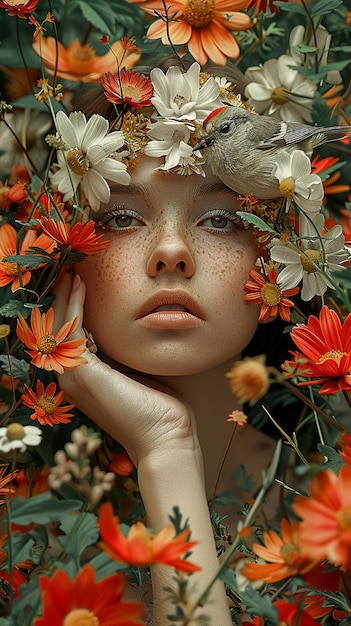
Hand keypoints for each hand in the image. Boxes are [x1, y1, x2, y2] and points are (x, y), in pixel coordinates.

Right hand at [53, 271, 231, 624]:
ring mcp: (73, 377)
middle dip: (64, 299)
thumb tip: (129, 327)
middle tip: (69, 271)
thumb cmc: (160, 408)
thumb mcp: (138, 371)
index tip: (80, 284)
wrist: (167, 437)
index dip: (73, 309)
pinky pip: (70, 329)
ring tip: (71, 273)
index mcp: (85, 379)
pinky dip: (72, 304)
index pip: (71, 338)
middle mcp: (72, 378)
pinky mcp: (81, 372)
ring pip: (60, 327)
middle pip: (59, 330)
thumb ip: (126, 353)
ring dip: (64, 297)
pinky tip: (78, 285)